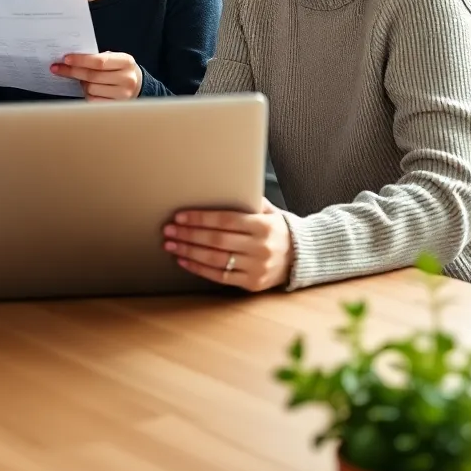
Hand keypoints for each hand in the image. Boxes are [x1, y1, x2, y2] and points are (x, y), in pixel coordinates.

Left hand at [51, 52, 142, 100]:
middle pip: (92, 76)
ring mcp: (123, 95)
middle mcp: (126, 79)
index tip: (65, 59)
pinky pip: (93, 100)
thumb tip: (71, 60)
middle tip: (57, 68)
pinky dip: (87, 94)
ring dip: (81, 84)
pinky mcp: (116, 106)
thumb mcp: (115, 59)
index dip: (81, 60)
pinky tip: (87, 89)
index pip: (99, 61)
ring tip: (82, 80)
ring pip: (91, 89)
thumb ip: (98, 58)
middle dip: (72, 71)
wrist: (138, 85)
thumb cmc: (120, 69)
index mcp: (126, 62)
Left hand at [162, 199, 292, 291]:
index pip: (225, 220)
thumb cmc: (277, 229)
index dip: (200, 218)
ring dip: (189, 252)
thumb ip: (246, 200)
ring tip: (171, 245)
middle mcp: (260, 247)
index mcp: (263, 225)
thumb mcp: (268, 210)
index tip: (180, 216)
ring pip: (216, 260)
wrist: (302, 256)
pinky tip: (184, 261)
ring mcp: (256, 267)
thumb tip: (218, 187)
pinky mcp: (252, 283)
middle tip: (168, 230)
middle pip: (217, 240)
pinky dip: (200, 269)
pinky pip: (221, 277)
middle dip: (189, 235)